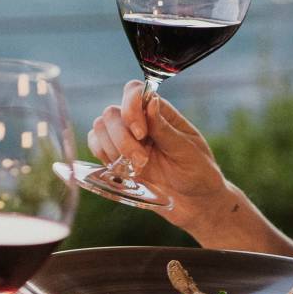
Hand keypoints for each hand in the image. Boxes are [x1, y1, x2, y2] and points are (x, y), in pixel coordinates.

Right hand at [88, 81, 227, 228]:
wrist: (194, 201)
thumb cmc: (197, 172)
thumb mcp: (187, 151)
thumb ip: (165, 129)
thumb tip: (151, 101)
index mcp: (161, 113)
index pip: (135, 91)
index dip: (130, 107)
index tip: (141, 133)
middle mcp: (140, 121)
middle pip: (112, 112)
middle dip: (122, 138)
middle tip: (142, 160)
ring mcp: (126, 138)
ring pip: (100, 127)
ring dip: (113, 149)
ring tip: (136, 168)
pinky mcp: (116, 155)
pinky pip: (95, 144)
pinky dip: (103, 155)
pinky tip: (123, 169)